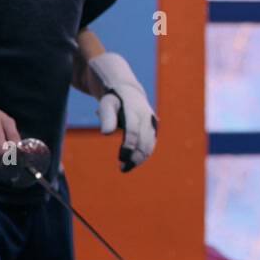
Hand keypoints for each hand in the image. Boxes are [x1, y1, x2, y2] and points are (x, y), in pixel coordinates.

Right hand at [0, 95, 19, 162]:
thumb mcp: (7, 121)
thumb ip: (14, 135)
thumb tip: (21, 149)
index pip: (4, 153)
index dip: (15, 154)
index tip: (19, 149)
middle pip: (7, 157)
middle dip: (12, 151)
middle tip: (9, 139)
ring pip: (3, 159)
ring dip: (6, 151)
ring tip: (0, 139)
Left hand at [89, 53, 157, 171]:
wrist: (128, 90)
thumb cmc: (113, 98)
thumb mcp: (106, 103)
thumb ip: (107, 117)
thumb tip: (106, 133)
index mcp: (136, 109)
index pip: (133, 131)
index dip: (128, 147)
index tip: (121, 159)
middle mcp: (147, 117)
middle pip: (144, 141)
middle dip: (135, 157)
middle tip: (122, 169)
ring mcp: (152, 123)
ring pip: (150, 144)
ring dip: (140, 158)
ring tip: (126, 168)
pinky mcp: (153, 129)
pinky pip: (150, 144)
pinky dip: (143, 155)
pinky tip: (132, 161)